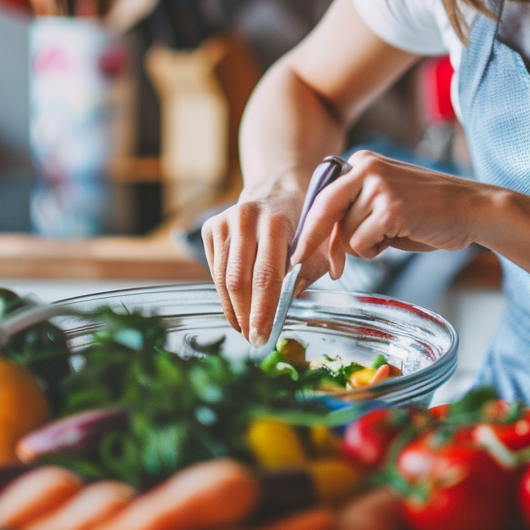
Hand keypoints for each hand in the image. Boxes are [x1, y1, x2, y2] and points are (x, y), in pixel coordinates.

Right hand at [201, 189, 330, 345]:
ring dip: (233, 309)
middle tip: (253, 339)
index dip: (262, 310)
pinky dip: (225, 294)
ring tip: (244, 328)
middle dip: (246, 315)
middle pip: (239, 280)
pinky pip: (214, 270)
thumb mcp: (318, 245)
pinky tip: (237, 307)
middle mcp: (246, 219)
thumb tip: (287, 304)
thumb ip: (308, 273)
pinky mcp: (211, 227)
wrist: (278, 190)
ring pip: (222, 278)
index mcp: (276, 222)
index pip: (266, 276)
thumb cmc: (303, 224)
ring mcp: (225, 221)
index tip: (262, 336)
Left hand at [292, 151, 489, 278]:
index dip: (310, 228)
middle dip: (318, 244)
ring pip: (344, 234)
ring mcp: (377, 186)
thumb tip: (322, 244)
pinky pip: (362, 244)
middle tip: (320, 268)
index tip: (299, 252)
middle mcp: (365, 167)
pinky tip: (400, 236)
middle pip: (324, 213)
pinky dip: (376, 251)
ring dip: (364, 247)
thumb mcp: (385, 202)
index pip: (322, 197)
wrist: (472, 209)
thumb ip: (355, 212)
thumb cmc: (429, 212)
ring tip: (394, 235)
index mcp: (362, 162)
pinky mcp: (389, 209)